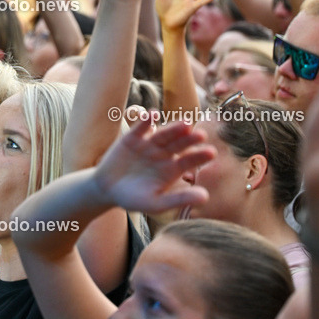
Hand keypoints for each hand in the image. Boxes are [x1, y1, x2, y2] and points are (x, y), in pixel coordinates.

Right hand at [91, 118, 214, 213]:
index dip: (199, 156)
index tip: (211, 152)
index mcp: (172, 170)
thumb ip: (179, 199)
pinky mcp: (132, 137)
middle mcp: (163, 154)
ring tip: (185, 124)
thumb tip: (206, 196)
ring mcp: (148, 144)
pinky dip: (146, 121)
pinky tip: (153, 115)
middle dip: (189, 139)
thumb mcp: (155, 203)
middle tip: (201, 135)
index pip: (189, 160)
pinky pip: (141, 128)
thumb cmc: (133, 199)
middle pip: (178, 144)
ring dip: (173, 129)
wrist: (106, 190)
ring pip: (163, 134)